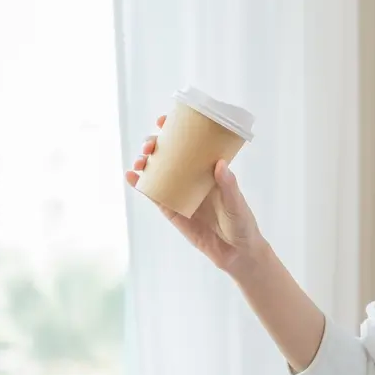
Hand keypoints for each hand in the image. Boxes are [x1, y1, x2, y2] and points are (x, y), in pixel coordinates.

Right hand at [125, 115, 265, 274]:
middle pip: (169, 155)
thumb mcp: (237, 204)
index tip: (164, 120)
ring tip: (140, 160)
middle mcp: (193, 178)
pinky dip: (141, 185)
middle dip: (156, 145)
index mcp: (209, 170)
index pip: (192, 145)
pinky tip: (131, 176)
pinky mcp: (172, 211)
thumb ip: (229, 186)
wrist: (237, 253)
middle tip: (150, 145)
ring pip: (158, 172)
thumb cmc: (242, 224)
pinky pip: (155, 195)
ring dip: (145, 162)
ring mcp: (181, 193)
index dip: (176, 130)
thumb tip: (220, 164)